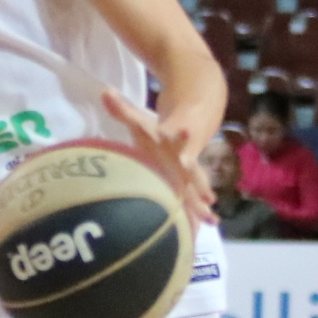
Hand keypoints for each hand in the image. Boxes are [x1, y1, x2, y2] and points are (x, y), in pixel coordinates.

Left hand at [102, 91, 214, 226]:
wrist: (180, 138)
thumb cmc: (154, 133)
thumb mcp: (138, 121)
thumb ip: (122, 110)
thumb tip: (105, 92)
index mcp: (171, 141)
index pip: (176, 135)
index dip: (180, 134)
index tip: (184, 132)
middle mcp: (182, 159)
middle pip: (192, 170)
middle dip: (198, 182)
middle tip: (206, 194)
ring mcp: (186, 175)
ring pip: (196, 189)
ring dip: (202, 203)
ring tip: (212, 218)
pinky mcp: (186, 188)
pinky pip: (194, 201)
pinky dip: (199, 213)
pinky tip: (209, 224)